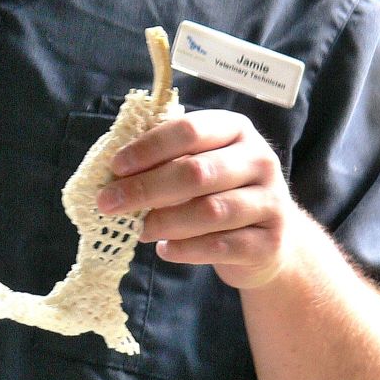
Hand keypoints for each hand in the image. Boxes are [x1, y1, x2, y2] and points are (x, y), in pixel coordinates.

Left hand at [95, 110, 300, 289]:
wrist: (270, 238)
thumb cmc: (219, 193)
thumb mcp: (198, 165)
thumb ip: (164, 162)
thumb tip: (114, 174)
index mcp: (235, 130)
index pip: (189, 131)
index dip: (149, 148)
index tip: (115, 167)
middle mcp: (259, 160)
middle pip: (197, 172)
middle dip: (146, 188)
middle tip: (109, 203)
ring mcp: (270, 201)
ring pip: (210, 211)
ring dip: (165, 221)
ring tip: (139, 230)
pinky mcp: (269, 241)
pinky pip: (221, 246)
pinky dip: (186, 249)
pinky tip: (165, 249)